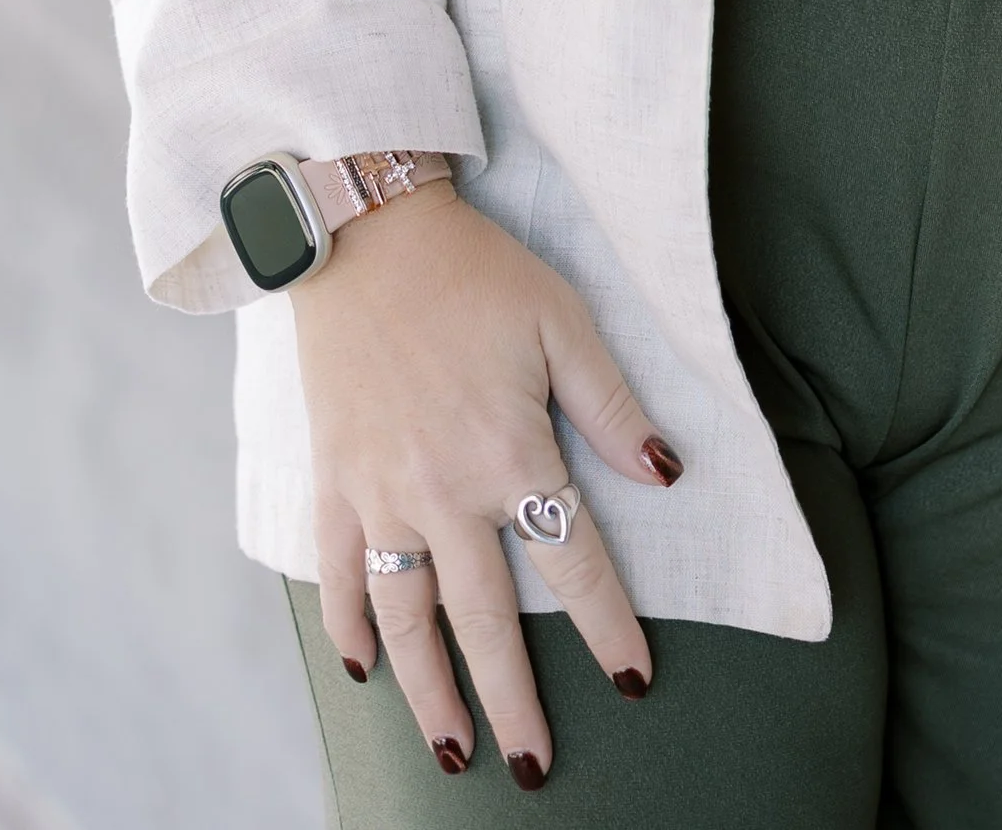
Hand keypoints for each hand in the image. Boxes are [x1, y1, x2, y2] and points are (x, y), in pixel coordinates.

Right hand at [292, 180, 683, 787]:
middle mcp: (443, 491)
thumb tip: (667, 474)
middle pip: (484, 619)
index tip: (635, 679)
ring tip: (453, 749)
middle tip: (532, 768)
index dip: (608, 624)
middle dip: (513, 700)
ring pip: (406, 618)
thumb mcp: (563, 322)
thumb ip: (612, 408)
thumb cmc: (476, 273)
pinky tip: (366, 670)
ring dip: (429, 692)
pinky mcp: (334, 480)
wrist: (366, 235)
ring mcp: (380, 493)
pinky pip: (338, 573)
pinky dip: (348, 627)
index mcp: (509, 453)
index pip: (572, 560)